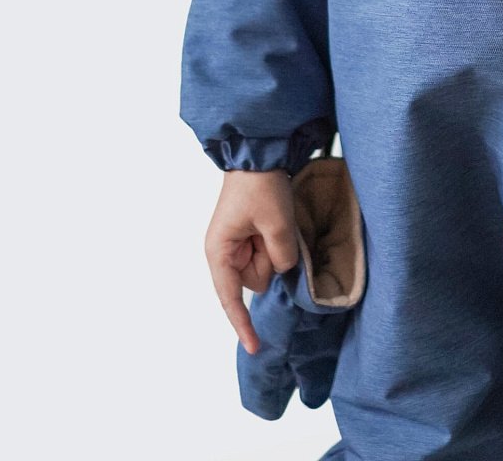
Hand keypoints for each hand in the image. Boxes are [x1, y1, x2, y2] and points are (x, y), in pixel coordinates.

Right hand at [204, 169, 298, 353]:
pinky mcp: (249, 236)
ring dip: (276, 248)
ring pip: (266, 266)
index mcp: (219, 252)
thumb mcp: (276, 222)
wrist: (259, 154)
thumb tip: (283, 269)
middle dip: (271, 260)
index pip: (230, 298)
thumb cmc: (260, 185)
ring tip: (274, 218)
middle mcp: (224, 253)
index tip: (256, 347)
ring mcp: (237, 245)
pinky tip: (275, 221)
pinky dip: (277, 242)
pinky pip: (269, 252)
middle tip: (274, 227)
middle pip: (257, 279)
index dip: (243, 323)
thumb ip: (281, 256)